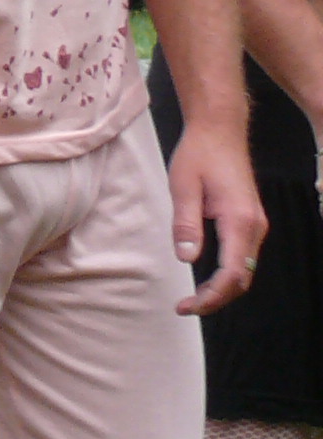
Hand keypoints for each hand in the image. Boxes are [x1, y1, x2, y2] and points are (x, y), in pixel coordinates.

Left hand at [170, 121, 267, 318]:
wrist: (219, 131)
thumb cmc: (199, 155)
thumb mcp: (183, 188)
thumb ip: (186, 224)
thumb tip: (187, 258)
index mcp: (239, 221)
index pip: (232, 274)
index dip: (211, 297)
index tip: (187, 306)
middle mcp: (255, 227)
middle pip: (242, 279)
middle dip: (216, 298)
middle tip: (186, 307)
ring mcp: (256, 225)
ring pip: (244, 270)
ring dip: (222, 288)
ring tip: (193, 298)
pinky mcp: (249, 221)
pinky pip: (242, 257)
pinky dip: (227, 273)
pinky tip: (206, 277)